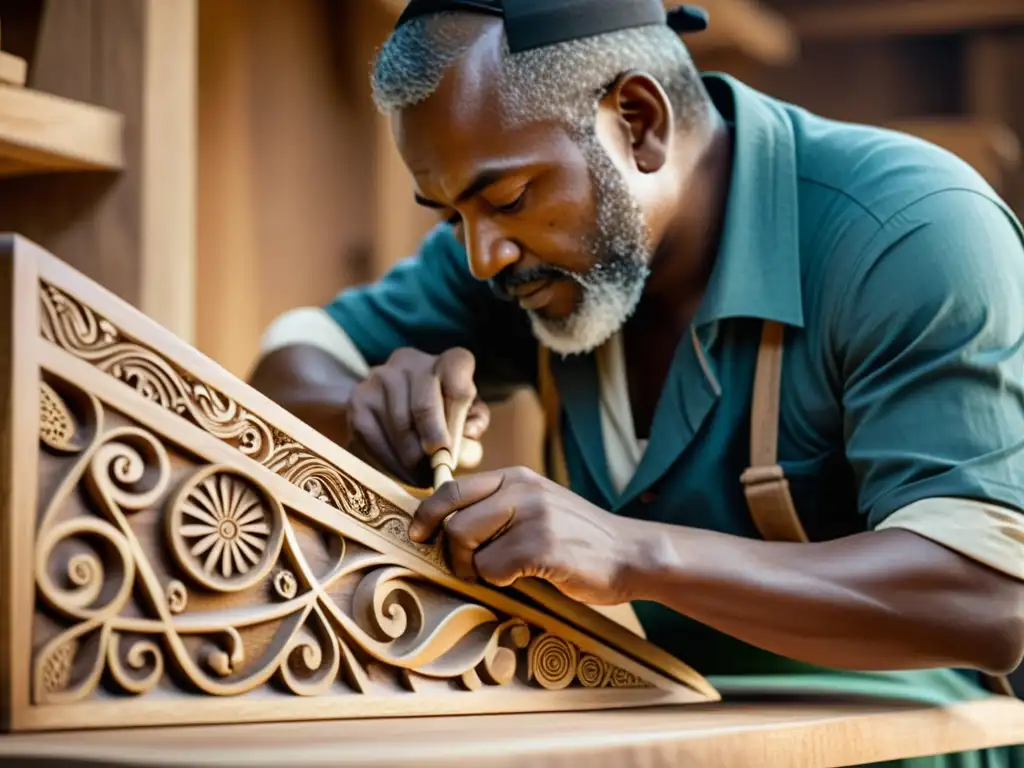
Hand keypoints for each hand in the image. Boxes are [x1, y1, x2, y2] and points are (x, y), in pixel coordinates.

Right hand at [346, 347, 488, 486]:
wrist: (396, 405)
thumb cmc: (445, 415)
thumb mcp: (469, 417)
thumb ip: (473, 428)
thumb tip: (460, 444)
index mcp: (448, 361)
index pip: (457, 376)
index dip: (455, 418)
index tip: (450, 450)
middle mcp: (412, 361)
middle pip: (424, 405)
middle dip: (431, 442)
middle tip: (434, 470)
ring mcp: (380, 377)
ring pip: (399, 425)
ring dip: (412, 459)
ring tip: (422, 478)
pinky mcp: (358, 399)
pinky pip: (374, 437)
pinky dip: (390, 461)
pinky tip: (402, 473)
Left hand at [409, 467, 641, 604]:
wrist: (630, 553)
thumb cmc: (579, 538)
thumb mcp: (538, 506)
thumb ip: (498, 507)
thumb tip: (444, 528)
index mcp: (516, 477)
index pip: (452, 488)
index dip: (426, 514)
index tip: (418, 535)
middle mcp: (522, 489)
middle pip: (454, 521)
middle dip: (451, 553)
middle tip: (468, 569)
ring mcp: (533, 516)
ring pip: (468, 545)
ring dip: (475, 569)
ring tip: (499, 573)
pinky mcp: (543, 546)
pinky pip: (493, 569)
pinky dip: (501, 581)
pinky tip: (526, 577)